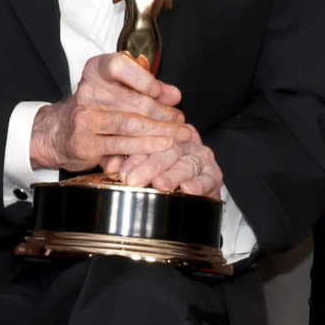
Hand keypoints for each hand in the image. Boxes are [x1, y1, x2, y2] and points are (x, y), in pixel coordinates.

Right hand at [30, 53, 190, 171]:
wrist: (58, 133)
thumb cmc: (94, 108)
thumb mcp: (116, 90)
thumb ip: (146, 89)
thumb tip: (174, 95)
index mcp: (95, 71)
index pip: (119, 66)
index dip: (143, 79)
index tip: (161, 92)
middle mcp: (88, 92)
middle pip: (134, 101)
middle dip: (164, 112)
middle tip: (181, 120)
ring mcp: (85, 119)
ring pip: (132, 124)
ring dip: (162, 130)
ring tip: (180, 134)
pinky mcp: (87, 143)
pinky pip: (123, 144)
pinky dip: (147, 145)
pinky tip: (163, 145)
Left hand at [105, 137, 224, 197]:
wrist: (193, 192)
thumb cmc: (162, 175)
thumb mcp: (142, 165)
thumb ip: (126, 162)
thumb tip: (110, 166)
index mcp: (168, 133)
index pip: (151, 138)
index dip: (135, 154)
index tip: (120, 170)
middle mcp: (186, 142)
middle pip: (169, 149)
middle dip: (150, 166)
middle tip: (134, 180)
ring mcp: (201, 157)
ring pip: (186, 164)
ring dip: (172, 175)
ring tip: (159, 184)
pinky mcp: (214, 175)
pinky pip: (207, 179)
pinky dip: (197, 184)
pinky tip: (187, 188)